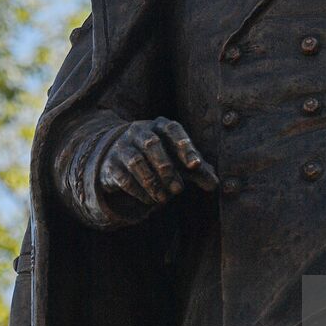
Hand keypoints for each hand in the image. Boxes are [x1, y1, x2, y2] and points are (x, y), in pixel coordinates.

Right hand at [97, 117, 216, 207]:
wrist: (121, 157)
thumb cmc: (160, 157)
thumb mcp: (180, 161)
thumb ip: (198, 170)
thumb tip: (215, 184)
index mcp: (160, 125)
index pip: (173, 129)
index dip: (185, 146)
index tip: (196, 166)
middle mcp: (139, 131)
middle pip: (152, 144)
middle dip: (167, 169)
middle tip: (179, 189)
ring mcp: (122, 146)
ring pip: (135, 161)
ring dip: (152, 182)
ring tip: (164, 198)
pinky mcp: (110, 164)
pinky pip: (122, 176)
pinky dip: (137, 190)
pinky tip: (149, 200)